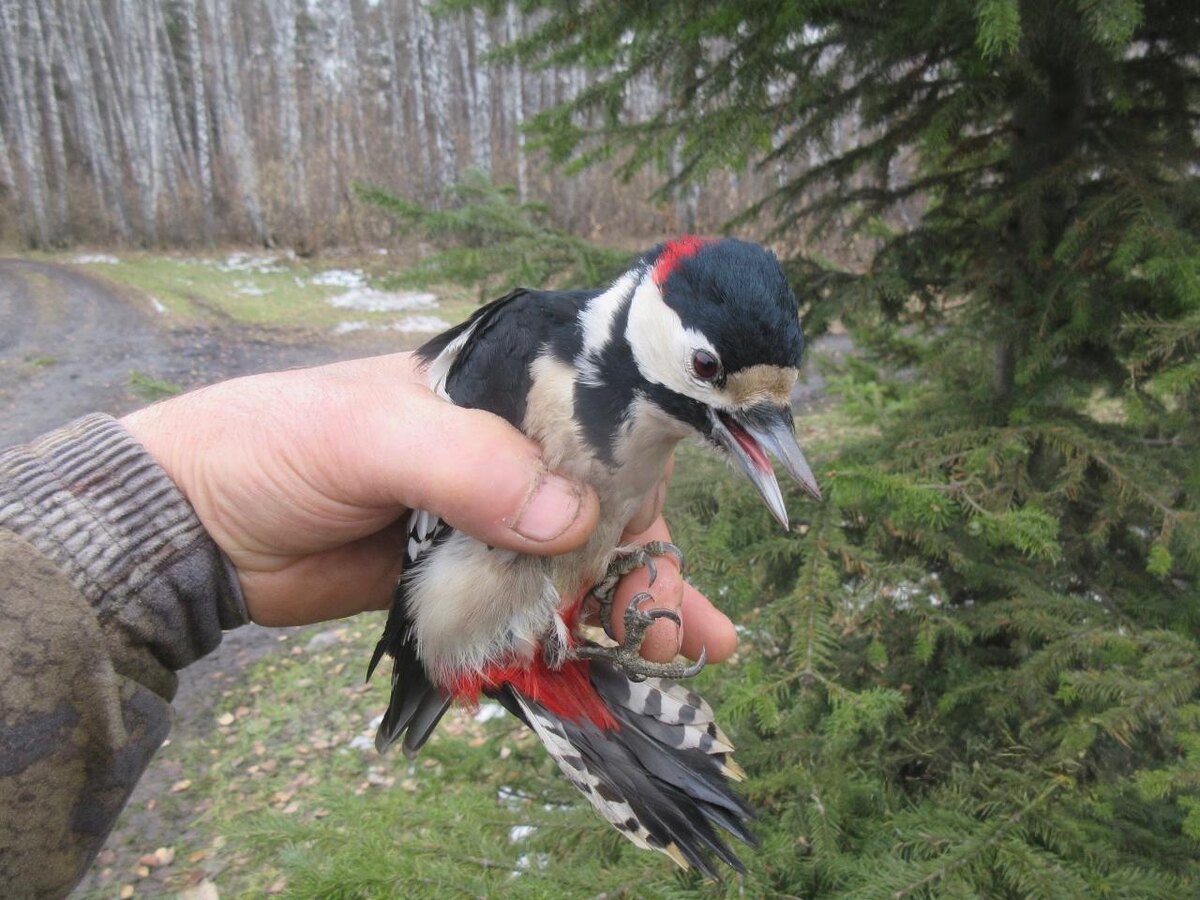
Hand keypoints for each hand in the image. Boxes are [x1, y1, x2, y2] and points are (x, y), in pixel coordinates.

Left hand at [121, 353, 735, 662]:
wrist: (195, 530)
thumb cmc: (276, 447)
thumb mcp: (368, 434)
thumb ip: (469, 466)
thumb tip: (575, 520)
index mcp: (493, 391)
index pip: (593, 419)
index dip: (641, 466)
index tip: (671, 522)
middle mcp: (501, 452)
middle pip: (600, 502)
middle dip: (651, 559)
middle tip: (690, 624)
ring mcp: (483, 520)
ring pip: (573, 561)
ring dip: (626, 606)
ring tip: (679, 652)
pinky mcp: (459, 578)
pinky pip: (527, 606)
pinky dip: (564, 634)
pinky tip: (604, 668)